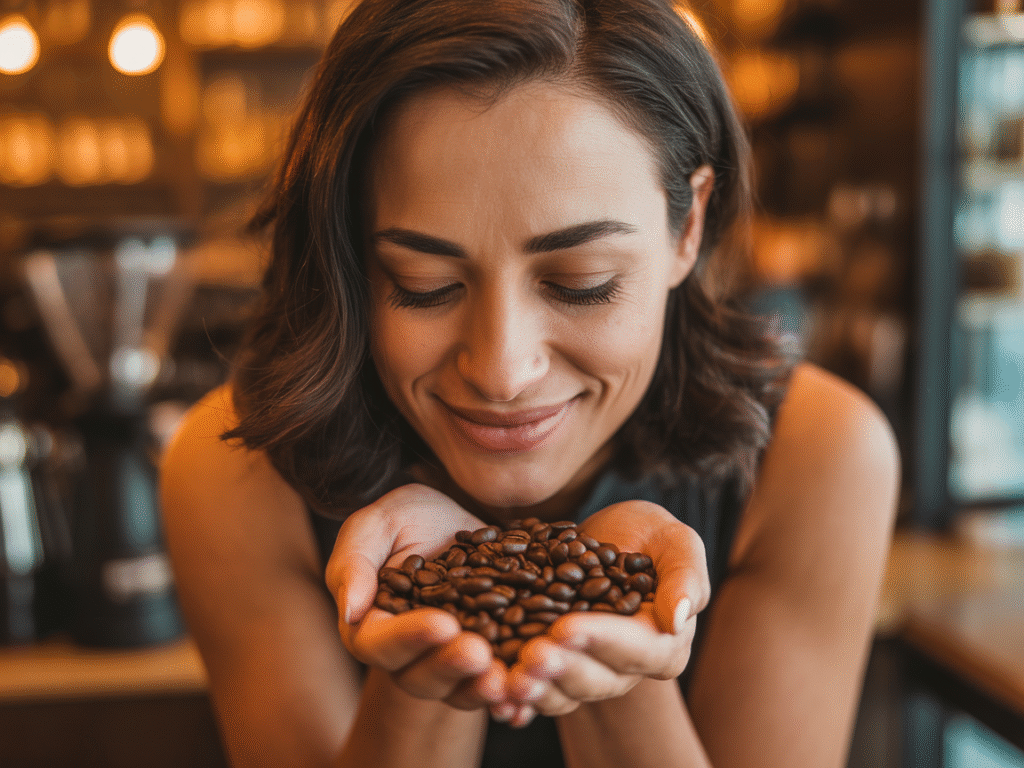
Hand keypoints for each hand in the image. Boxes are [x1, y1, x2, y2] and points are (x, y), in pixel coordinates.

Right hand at [325, 483, 506, 708]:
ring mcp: (449, 662)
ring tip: (505, 677)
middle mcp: (409, 656)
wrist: (456, 519)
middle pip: (422, 677)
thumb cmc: (406, 520)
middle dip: (451, 666)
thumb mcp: (376, 525)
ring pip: (460, 690)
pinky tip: (528, 696)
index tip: (442, 623)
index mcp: (372, 628)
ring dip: (482, 689)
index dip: (410, 637)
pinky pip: (497, 687)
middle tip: (478, 652)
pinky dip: (512, 696)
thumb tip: (350, 611)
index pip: (380, 644)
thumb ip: (354, 563)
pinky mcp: (488, 659)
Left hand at [497, 501, 709, 721]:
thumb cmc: (650, 536)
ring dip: (537, 688)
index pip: (636, 648)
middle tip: (532, 656)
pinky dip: (518, 699)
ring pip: (563, 692)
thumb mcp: (675, 541)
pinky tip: (496, 699)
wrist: (609, 540)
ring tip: (511, 678)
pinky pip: (537, 691)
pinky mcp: (556, 669)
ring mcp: (589, 673)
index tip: (567, 627)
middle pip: (595, 679)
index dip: (601, 639)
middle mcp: (626, 669)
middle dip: (561, 668)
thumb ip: (686, 576)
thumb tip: (679, 618)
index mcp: (663, 643)